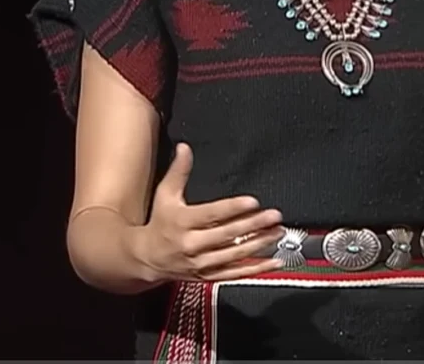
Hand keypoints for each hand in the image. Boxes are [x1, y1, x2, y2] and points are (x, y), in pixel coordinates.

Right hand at [135, 142, 285, 281]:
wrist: (145, 258)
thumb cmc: (159, 222)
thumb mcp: (165, 195)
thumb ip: (178, 171)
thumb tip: (185, 147)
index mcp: (183, 222)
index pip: (212, 214)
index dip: (233, 208)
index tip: (253, 202)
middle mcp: (192, 244)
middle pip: (227, 234)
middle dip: (254, 224)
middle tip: (274, 216)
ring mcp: (201, 263)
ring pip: (235, 254)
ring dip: (259, 243)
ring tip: (278, 232)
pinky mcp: (208, 276)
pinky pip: (235, 273)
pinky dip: (256, 269)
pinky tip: (274, 261)